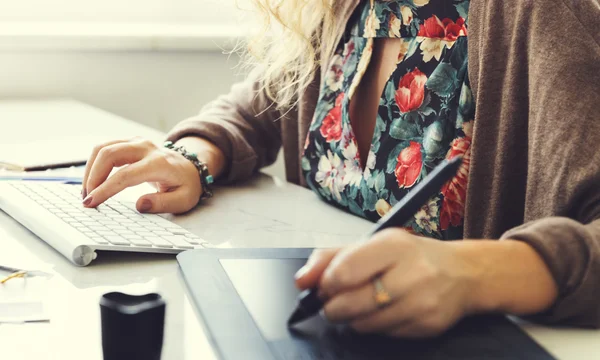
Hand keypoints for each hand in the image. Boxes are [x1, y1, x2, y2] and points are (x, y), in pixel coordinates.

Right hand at [82, 137, 202, 213]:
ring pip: (103, 148)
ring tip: (87, 191)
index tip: (91, 202)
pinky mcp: (129, 142)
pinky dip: (94, 163)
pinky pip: (105, 147)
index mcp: (159, 163)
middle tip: (87, 198)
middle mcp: (146, 148)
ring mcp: (137, 142)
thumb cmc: (186, 185)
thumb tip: (140, 205)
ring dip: (90, 169)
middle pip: (109, 154)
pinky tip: (93, 180)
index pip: (125, 175)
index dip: (105, 189)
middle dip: (92, 177)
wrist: (190, 168)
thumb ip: (162, 204)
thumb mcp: (183, 200)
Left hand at [295, 229, 477, 337]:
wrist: (462, 274)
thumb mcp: (374, 244)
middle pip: (351, 303)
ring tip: (362, 304)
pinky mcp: (427, 326)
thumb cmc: (411, 256)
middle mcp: (411, 272)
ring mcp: (421, 302)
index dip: (326, 283)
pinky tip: (383, 312)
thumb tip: (301, 279)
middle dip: (333, 307)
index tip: (324, 286)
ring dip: (353, 318)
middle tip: (334, 301)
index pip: (346, 270)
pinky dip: (375, 327)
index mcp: (394, 245)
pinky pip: (384, 335)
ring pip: (364, 324)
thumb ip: (332, 257)